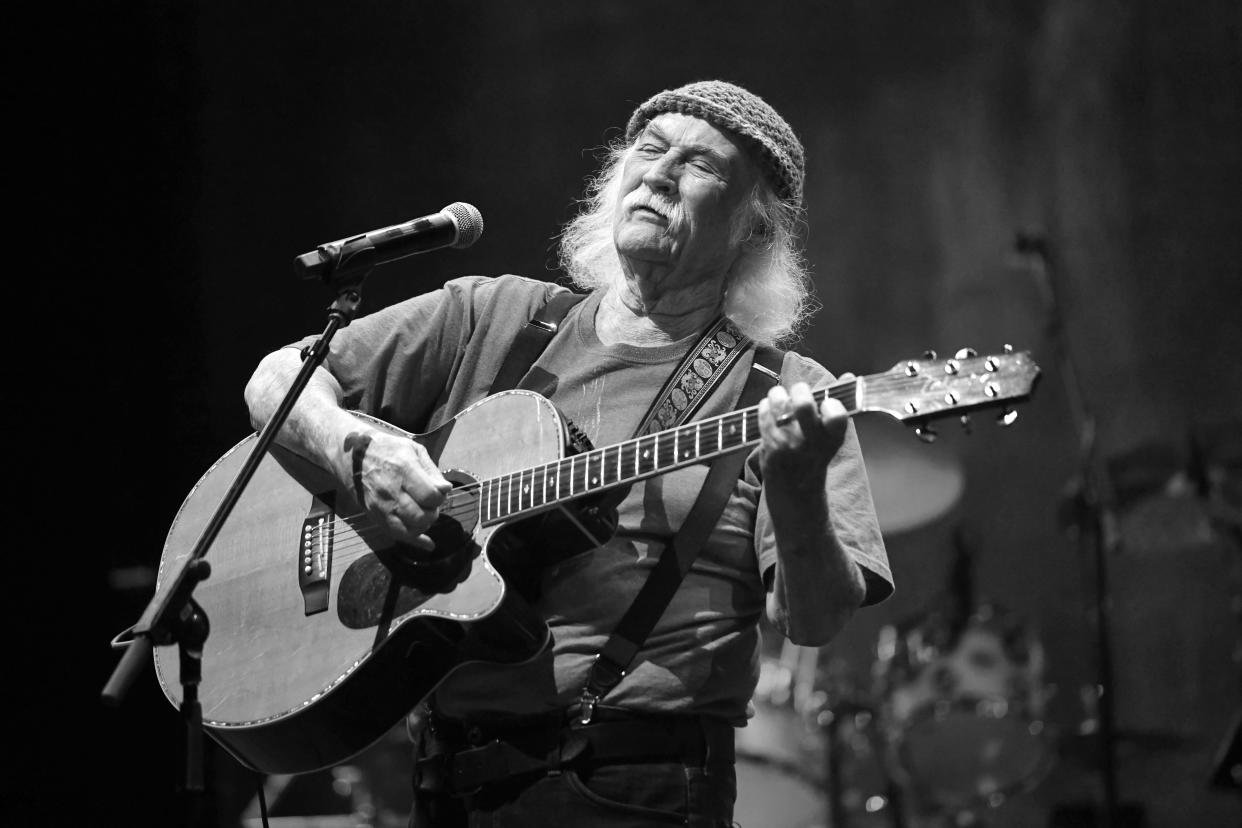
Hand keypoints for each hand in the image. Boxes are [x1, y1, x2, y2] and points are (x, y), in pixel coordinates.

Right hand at [345, 429, 451, 550]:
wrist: (351, 458)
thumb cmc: (386, 450)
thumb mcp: (413, 450)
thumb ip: (431, 471)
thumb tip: (445, 489)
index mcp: (403, 469)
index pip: (430, 496)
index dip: (440, 497)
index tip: (438, 491)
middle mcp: (390, 490)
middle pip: (422, 516)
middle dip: (433, 512)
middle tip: (430, 503)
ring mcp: (380, 506)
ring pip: (410, 529)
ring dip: (423, 524)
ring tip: (422, 511)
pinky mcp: (374, 516)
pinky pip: (397, 535)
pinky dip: (414, 539)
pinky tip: (426, 541)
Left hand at [757, 380, 850, 490]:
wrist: (794, 488)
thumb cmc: (815, 454)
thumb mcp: (832, 436)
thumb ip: (839, 405)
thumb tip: (848, 376)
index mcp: (832, 438)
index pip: (837, 416)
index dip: (831, 404)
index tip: (826, 403)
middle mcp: (809, 441)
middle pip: (803, 405)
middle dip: (800, 390)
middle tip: (800, 392)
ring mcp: (787, 442)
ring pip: (779, 402)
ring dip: (780, 394)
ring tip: (782, 397)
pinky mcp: (768, 442)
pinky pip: (764, 411)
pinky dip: (767, 404)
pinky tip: (772, 409)